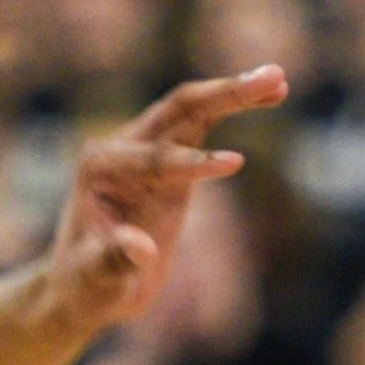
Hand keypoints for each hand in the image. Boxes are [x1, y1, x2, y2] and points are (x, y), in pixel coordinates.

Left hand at [46, 66, 288, 329]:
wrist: (84, 286)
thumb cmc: (87, 285)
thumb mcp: (96, 279)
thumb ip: (114, 260)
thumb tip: (141, 247)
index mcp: (98, 168)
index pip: (155, 160)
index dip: (194, 163)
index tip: (236, 164)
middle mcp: (119, 146)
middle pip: (178, 110)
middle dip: (223, 95)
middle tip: (272, 77)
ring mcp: (145, 149)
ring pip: (194, 110)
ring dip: (235, 93)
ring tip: (279, 80)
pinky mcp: (169, 159)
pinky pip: (203, 125)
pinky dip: (234, 108)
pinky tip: (271, 96)